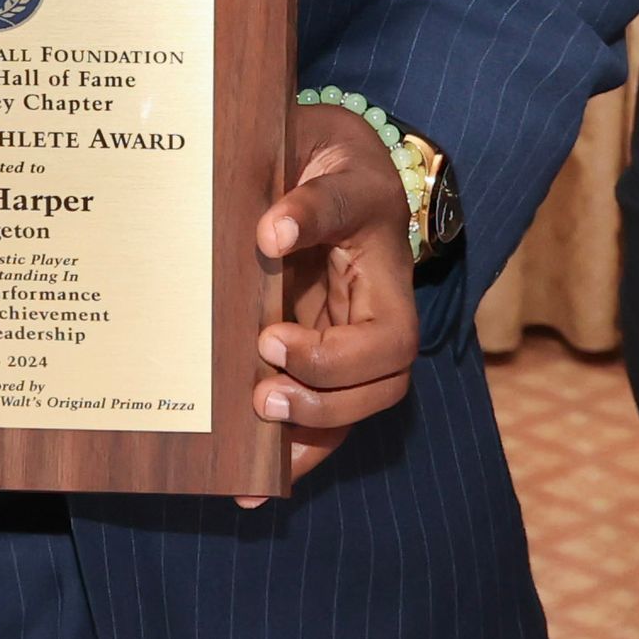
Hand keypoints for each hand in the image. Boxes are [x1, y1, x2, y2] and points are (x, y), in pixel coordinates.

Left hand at [236, 104, 420, 502]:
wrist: (326, 158)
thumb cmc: (324, 154)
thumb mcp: (319, 153)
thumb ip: (305, 194)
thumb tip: (270, 236)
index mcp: (384, 258)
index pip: (387, 333)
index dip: (336, 351)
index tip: (269, 332)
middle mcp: (376, 306)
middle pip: (383, 377)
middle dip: (324, 395)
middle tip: (261, 390)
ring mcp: (353, 335)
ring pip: (357, 406)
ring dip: (310, 435)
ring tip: (254, 452)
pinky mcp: (324, 355)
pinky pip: (323, 413)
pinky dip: (294, 453)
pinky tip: (250, 485)